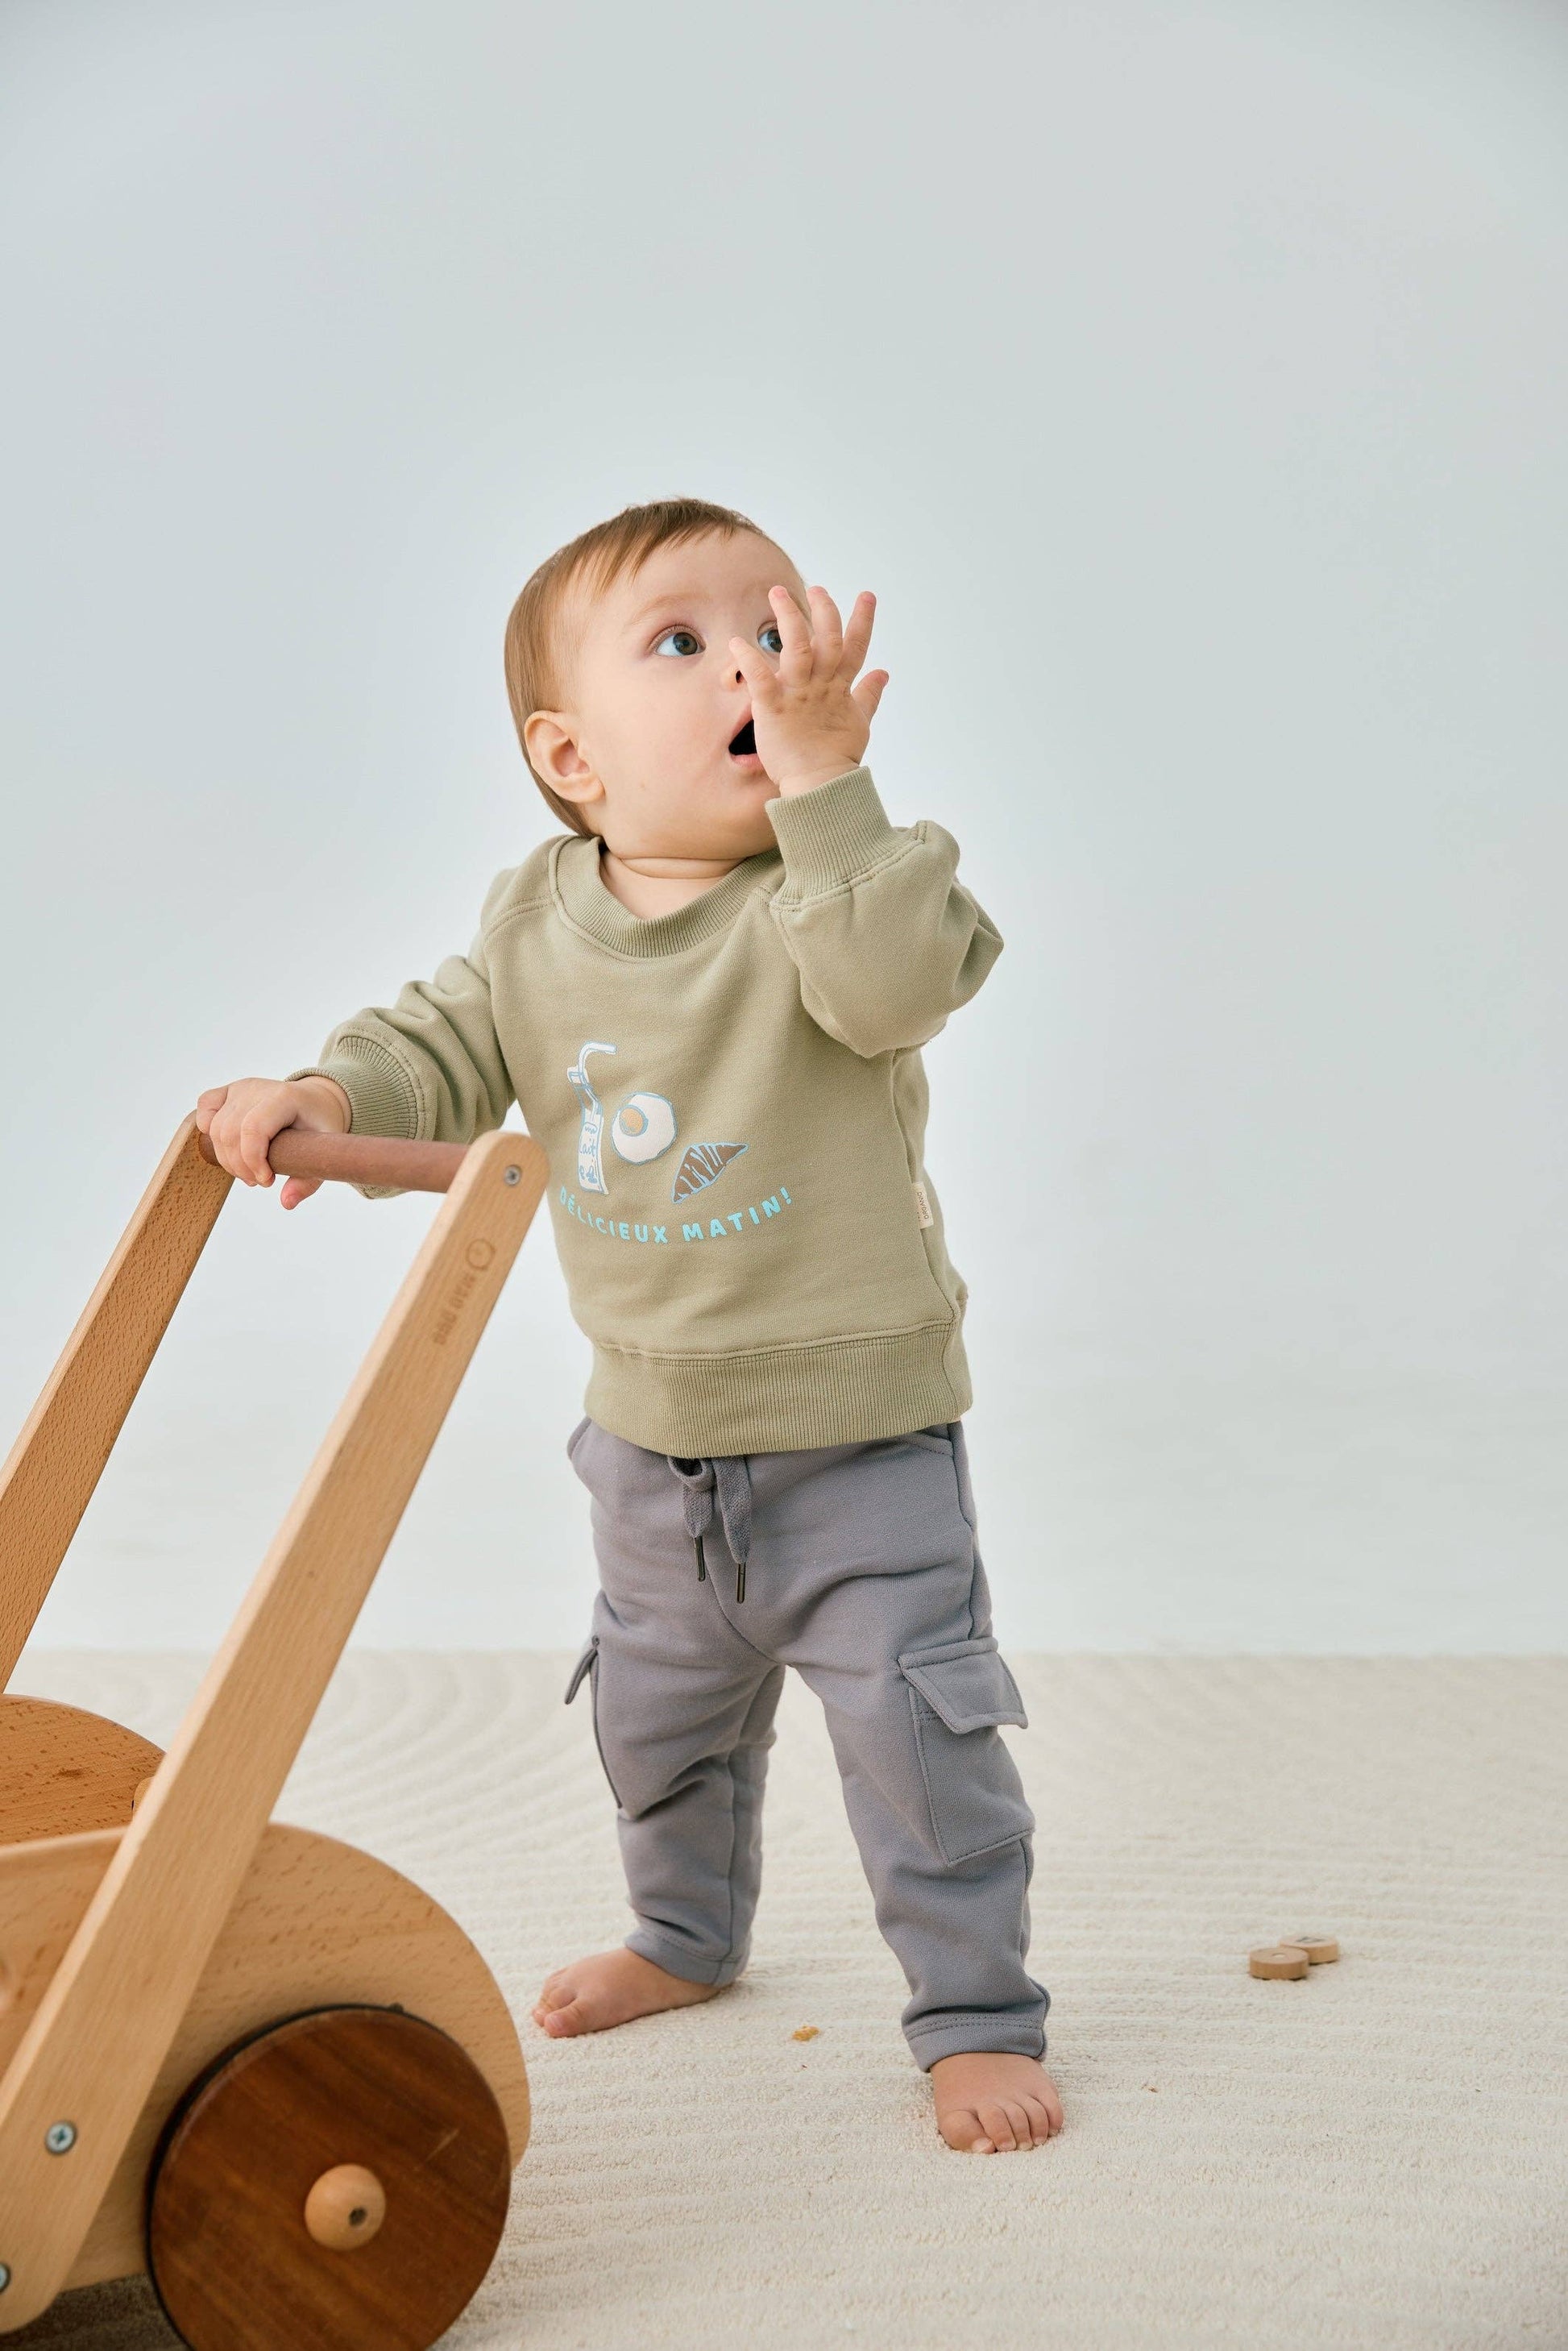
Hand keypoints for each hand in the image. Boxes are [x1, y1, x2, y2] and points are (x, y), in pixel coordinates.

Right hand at [195, 1074, 350, 1208]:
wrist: (315, 1101)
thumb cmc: (318, 1124)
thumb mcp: (323, 1152)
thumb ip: (308, 1180)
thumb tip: (286, 1202)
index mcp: (285, 1098)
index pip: (253, 1129)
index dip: (253, 1160)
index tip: (267, 1181)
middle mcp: (258, 1089)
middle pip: (230, 1132)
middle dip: (240, 1167)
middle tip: (259, 1180)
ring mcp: (241, 1088)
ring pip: (215, 1128)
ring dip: (227, 1159)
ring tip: (248, 1172)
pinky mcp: (228, 1091)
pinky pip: (205, 1106)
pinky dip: (208, 1130)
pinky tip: (228, 1147)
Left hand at [730, 585, 888, 797]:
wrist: (821, 788)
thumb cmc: (837, 757)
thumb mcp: (858, 723)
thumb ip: (868, 695)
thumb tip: (882, 673)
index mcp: (840, 688)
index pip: (856, 648)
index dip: (862, 621)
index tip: (866, 595)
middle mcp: (821, 686)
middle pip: (828, 639)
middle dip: (823, 610)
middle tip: (815, 587)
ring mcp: (798, 696)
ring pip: (797, 647)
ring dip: (789, 618)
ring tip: (777, 593)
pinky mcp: (774, 709)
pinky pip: (760, 679)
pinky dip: (749, 660)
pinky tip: (736, 643)